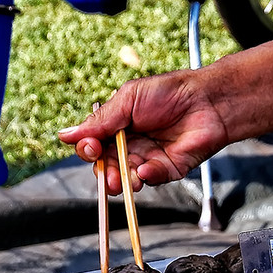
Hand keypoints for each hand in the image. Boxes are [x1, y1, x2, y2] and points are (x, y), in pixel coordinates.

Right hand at [58, 71, 229, 193]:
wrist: (206, 100)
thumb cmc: (169, 92)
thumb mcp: (128, 99)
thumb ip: (101, 120)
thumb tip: (66, 135)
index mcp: (117, 127)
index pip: (93, 145)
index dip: (89, 149)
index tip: (90, 147)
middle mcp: (130, 145)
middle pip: (107, 166)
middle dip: (104, 171)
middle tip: (105, 171)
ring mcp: (149, 158)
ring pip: (128, 177)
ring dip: (122, 180)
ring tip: (122, 179)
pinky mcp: (169, 169)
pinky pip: (154, 178)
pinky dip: (147, 176)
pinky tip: (146, 170)